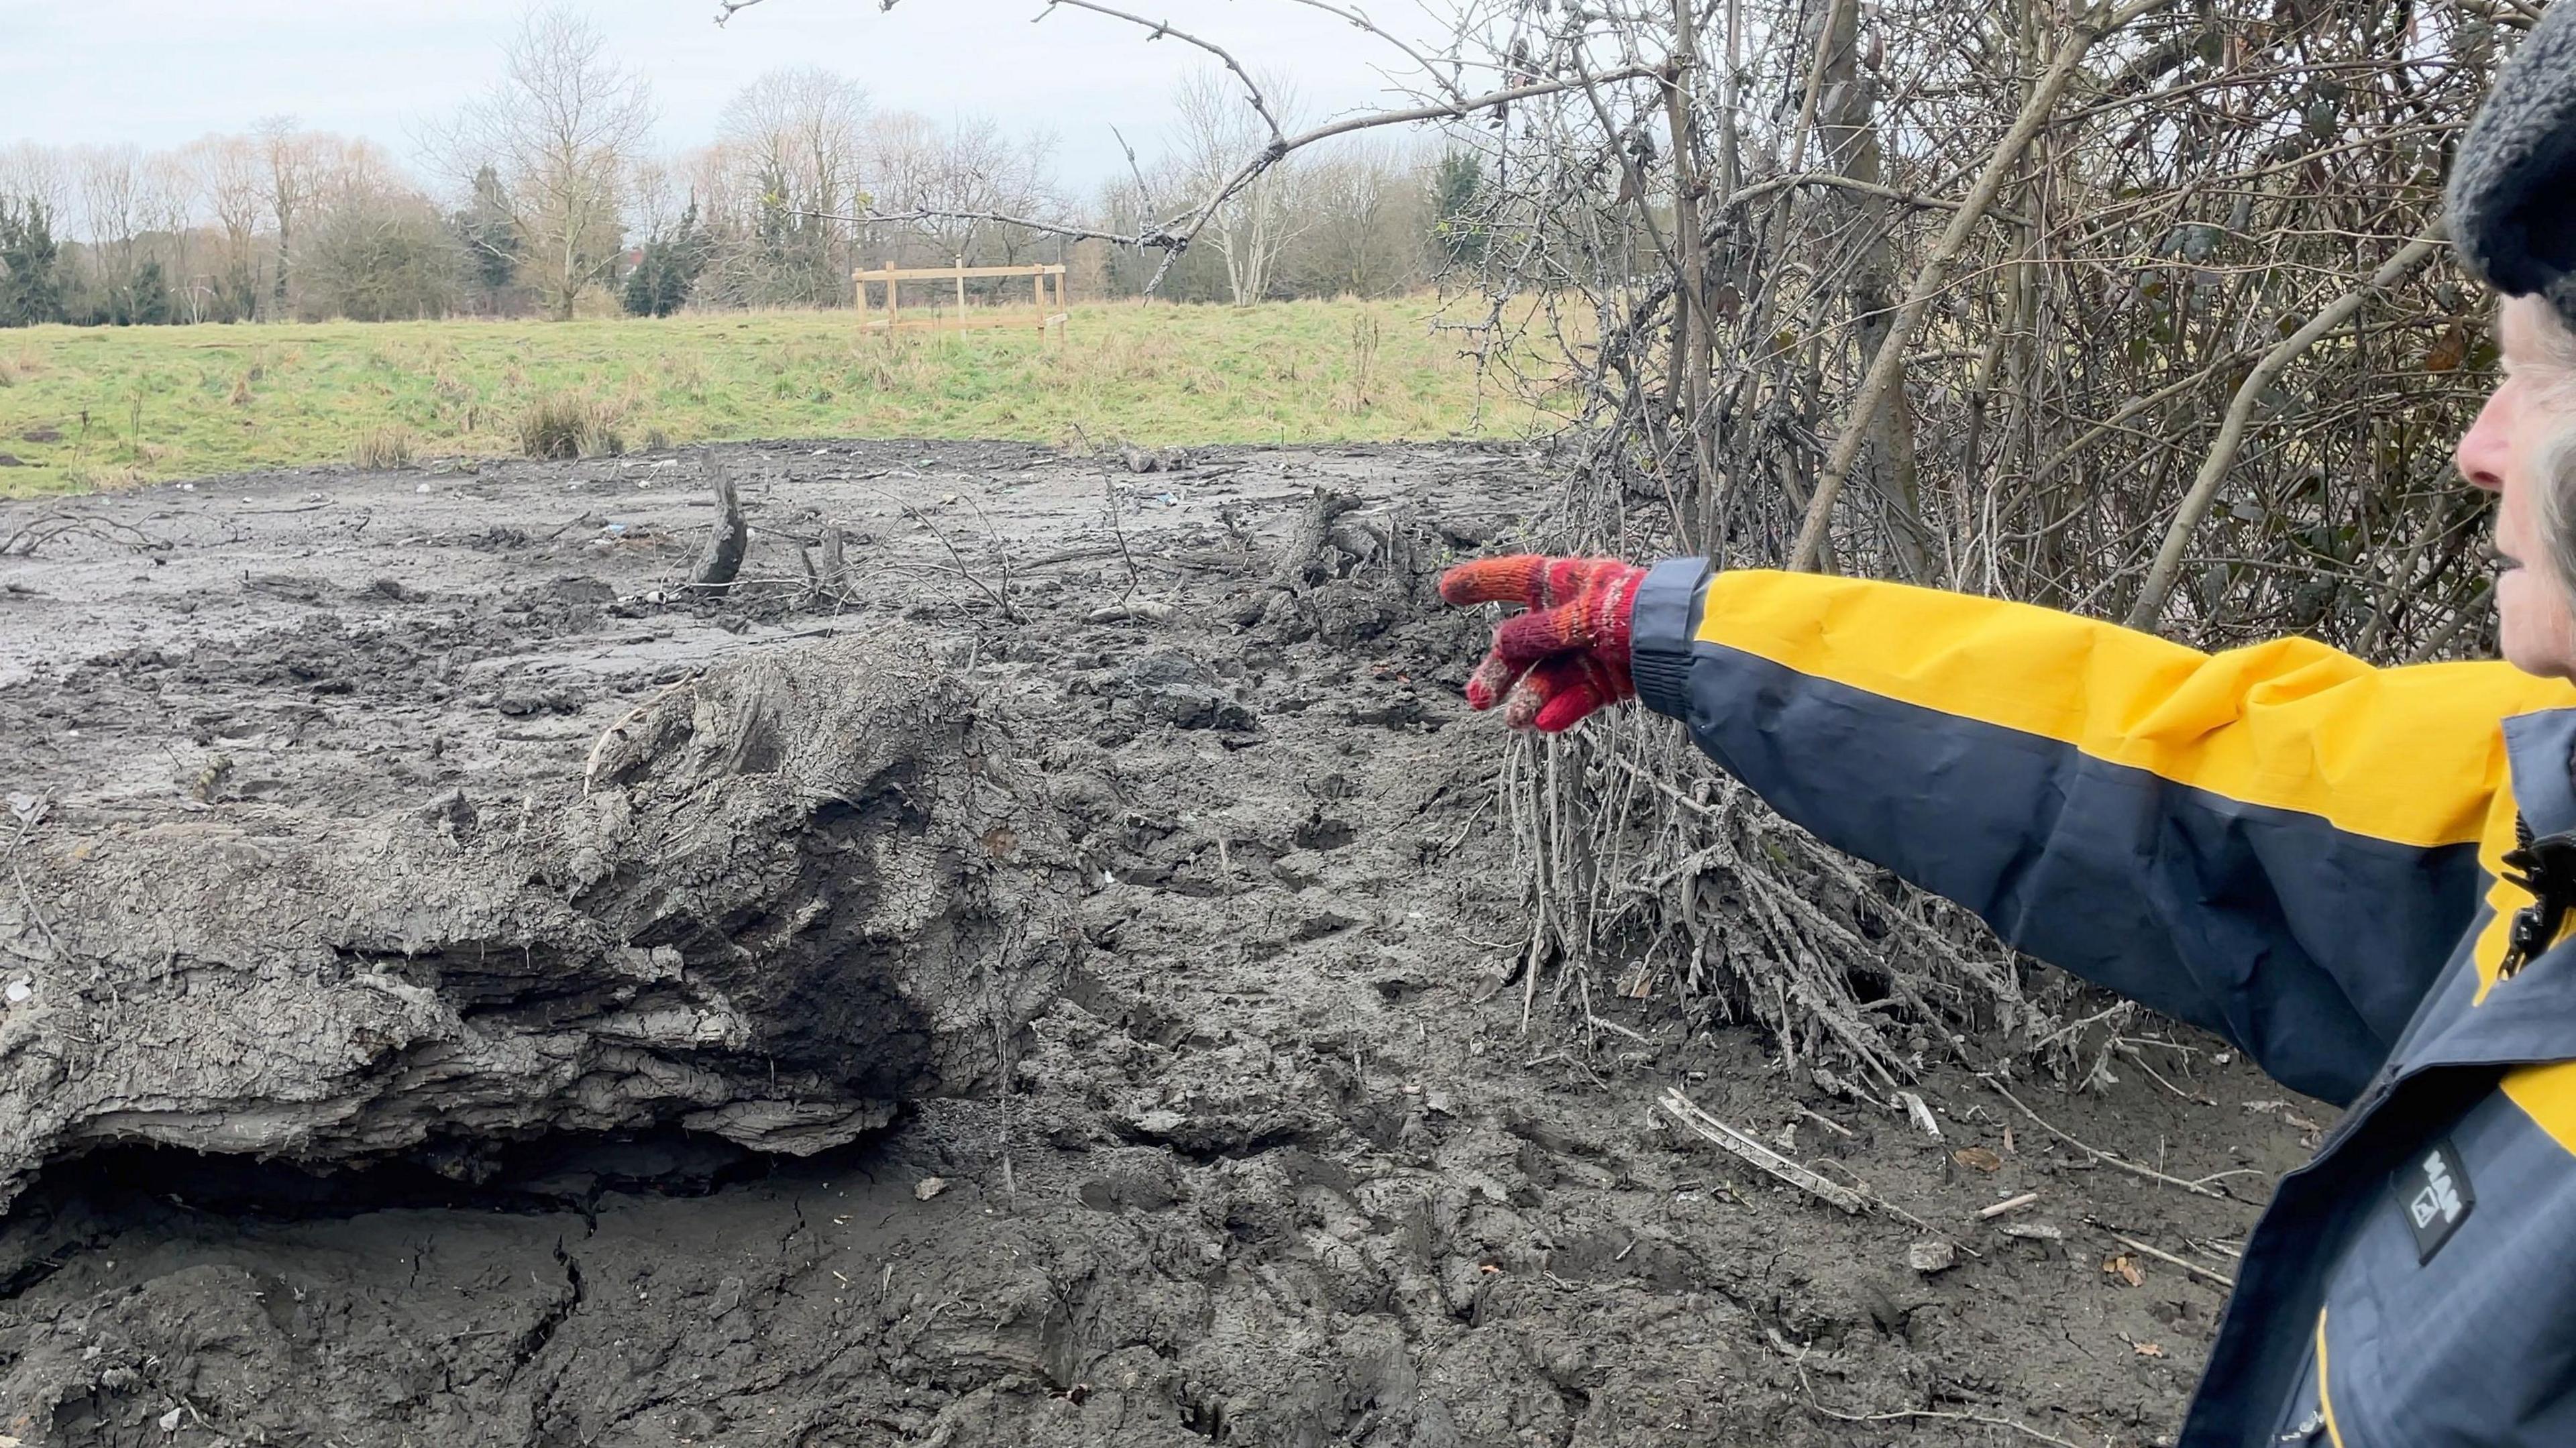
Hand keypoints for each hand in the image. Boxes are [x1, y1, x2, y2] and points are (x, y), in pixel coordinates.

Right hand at [1438, 555, 1645, 731]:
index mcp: (1570, 584)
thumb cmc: (1637, 613)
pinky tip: (1547, 724)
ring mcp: (1592, 650)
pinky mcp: (1610, 680)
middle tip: (1477, 700)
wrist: (1689, 645)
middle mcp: (1576, 616)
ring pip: (1549, 676)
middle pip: (1525, 643)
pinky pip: (1578, 696)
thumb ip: (1539, 631)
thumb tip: (1500, 643)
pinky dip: (1563, 709)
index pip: (1517, 579)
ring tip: (1516, 722)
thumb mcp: (1581, 617)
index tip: (1447, 590)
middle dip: (1500, 671)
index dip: (1482, 582)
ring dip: (1530, 698)